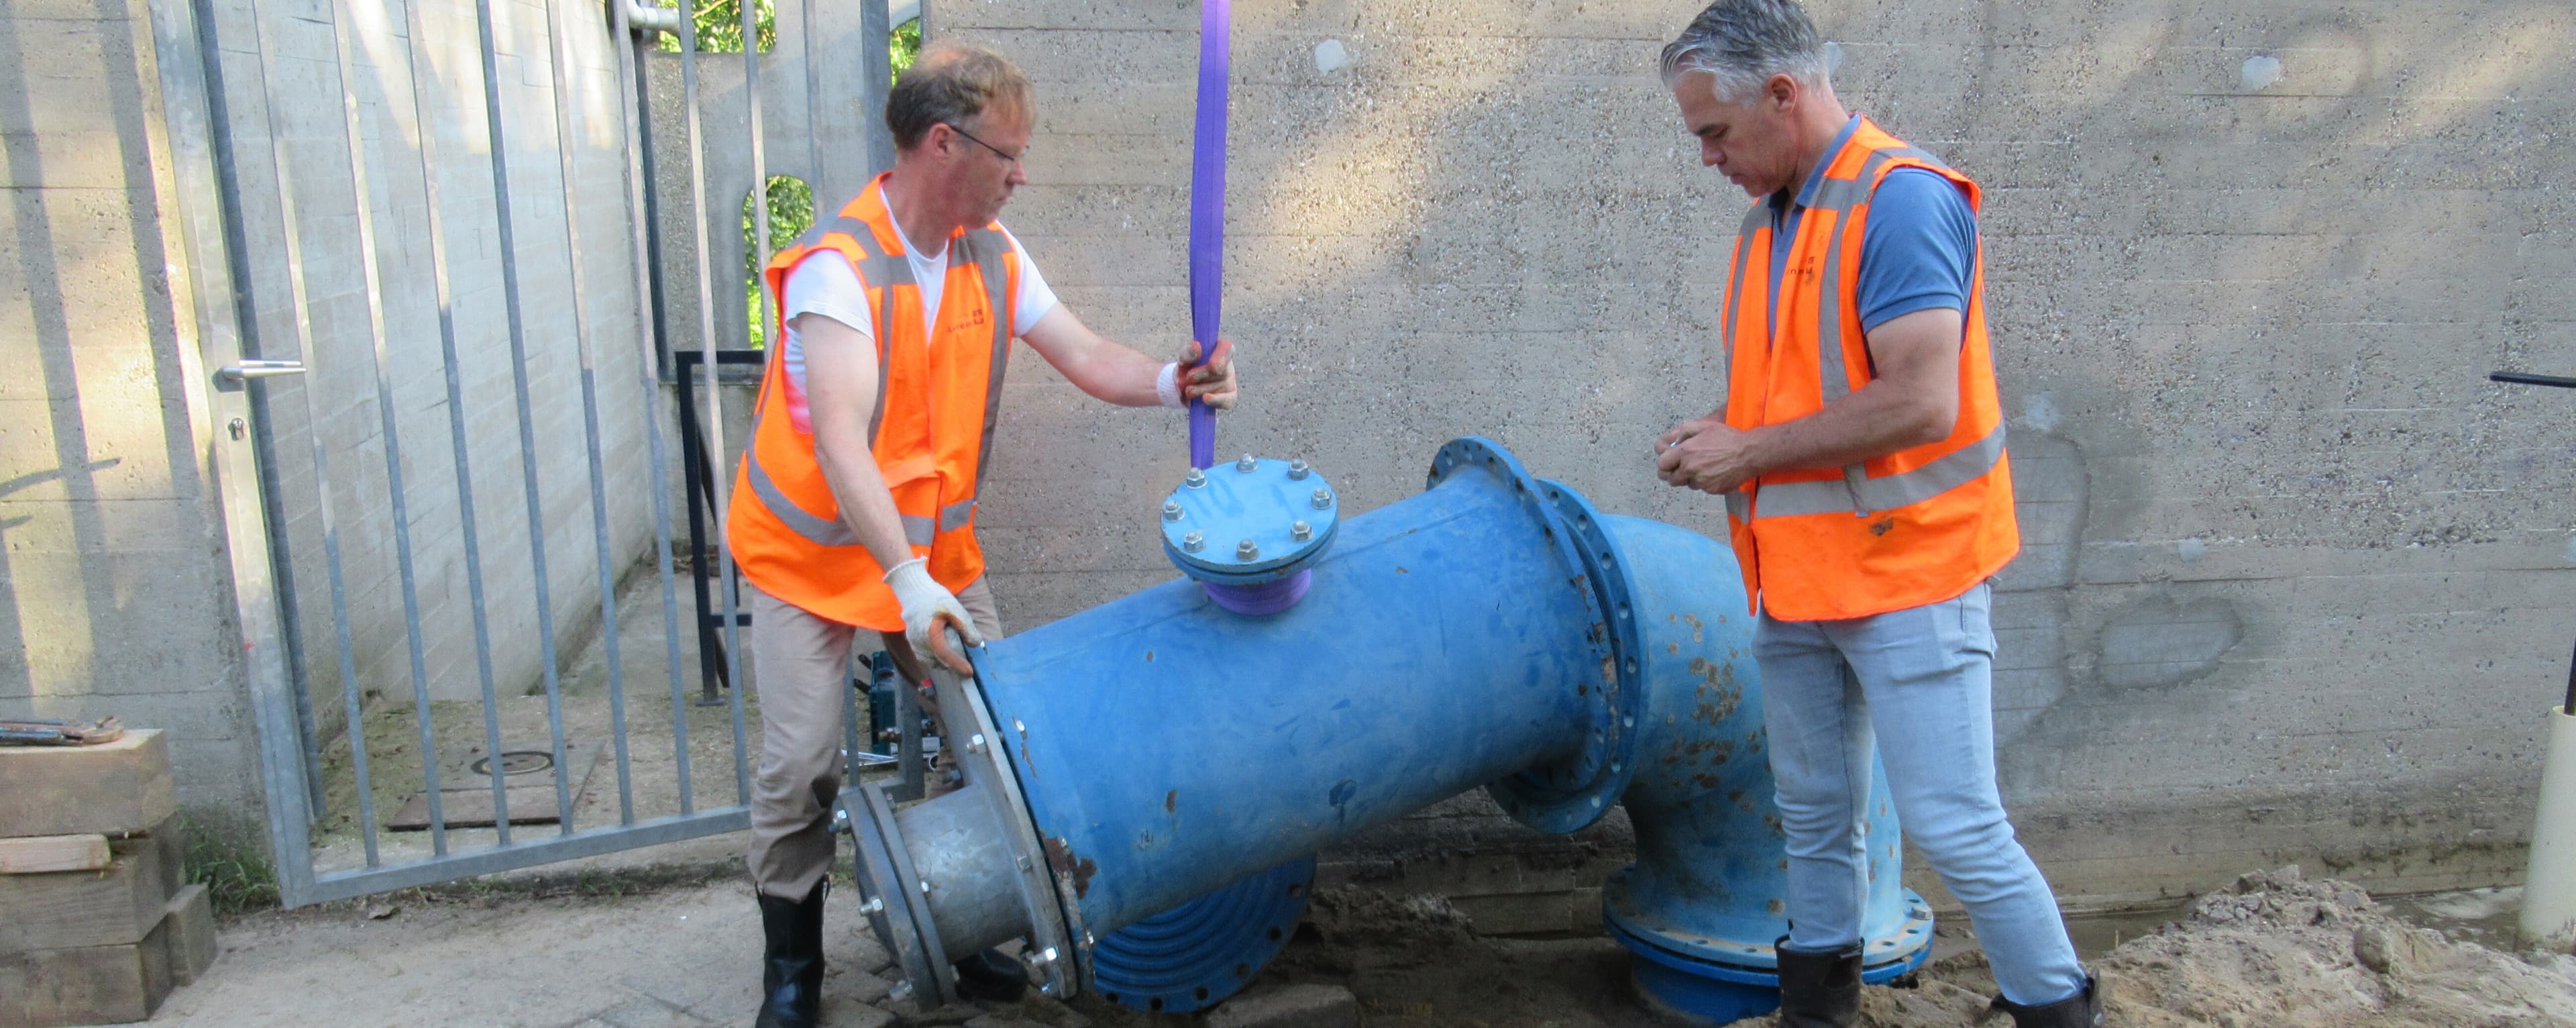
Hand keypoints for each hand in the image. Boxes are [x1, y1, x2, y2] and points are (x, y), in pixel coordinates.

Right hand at [882, 557, 982, 673]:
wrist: (914, 591)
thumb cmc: (935, 598)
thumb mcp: (954, 608)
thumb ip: (966, 626)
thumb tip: (975, 644)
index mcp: (930, 633)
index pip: (945, 655)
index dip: (958, 665)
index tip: (970, 672)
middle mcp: (919, 642)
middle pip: (939, 661)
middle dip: (953, 664)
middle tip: (966, 662)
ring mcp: (914, 644)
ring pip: (931, 661)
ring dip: (944, 662)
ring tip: (956, 658)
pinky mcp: (912, 643)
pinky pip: (925, 657)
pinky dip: (935, 659)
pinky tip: (944, 653)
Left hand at [1181, 340, 1237, 409]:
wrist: (1183, 389)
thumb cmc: (1187, 370)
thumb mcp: (1183, 361)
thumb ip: (1188, 353)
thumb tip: (1196, 346)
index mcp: (1218, 350)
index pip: (1226, 347)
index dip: (1221, 356)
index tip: (1212, 367)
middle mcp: (1227, 365)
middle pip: (1221, 370)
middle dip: (1201, 376)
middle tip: (1188, 379)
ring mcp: (1229, 382)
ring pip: (1218, 386)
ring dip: (1199, 390)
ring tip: (1188, 390)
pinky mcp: (1230, 397)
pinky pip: (1226, 400)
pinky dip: (1215, 400)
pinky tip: (1205, 399)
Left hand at [1656, 421, 1761, 494]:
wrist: (1749, 453)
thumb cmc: (1728, 438)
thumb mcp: (1704, 426)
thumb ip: (1684, 431)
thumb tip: (1675, 441)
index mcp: (1686, 452)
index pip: (1662, 464)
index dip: (1664, 463)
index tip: (1669, 461)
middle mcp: (1690, 468)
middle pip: (1670, 479)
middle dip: (1673, 473)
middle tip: (1681, 468)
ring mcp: (1701, 481)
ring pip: (1686, 484)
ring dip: (1690, 478)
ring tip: (1703, 467)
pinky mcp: (1711, 489)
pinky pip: (1701, 488)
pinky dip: (1704, 482)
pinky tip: (1714, 472)